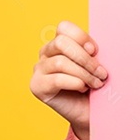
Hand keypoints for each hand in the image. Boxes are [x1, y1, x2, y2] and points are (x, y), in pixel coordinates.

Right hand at [29, 20, 106, 139]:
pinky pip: (56, 79)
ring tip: (97, 83)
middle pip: (61, 43)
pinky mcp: (37, 86)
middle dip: (85, 58)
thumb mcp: (96, 63)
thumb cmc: (95, 84)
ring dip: (84, 73)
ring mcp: (39, 69)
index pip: (64, 27)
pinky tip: (83, 88)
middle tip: (102, 72)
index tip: (96, 51)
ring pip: (60, 62)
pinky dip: (75, 83)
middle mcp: (46, 53)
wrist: (91, 111)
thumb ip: (91, 52)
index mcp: (60, 42)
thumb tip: (91, 48)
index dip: (81, 37)